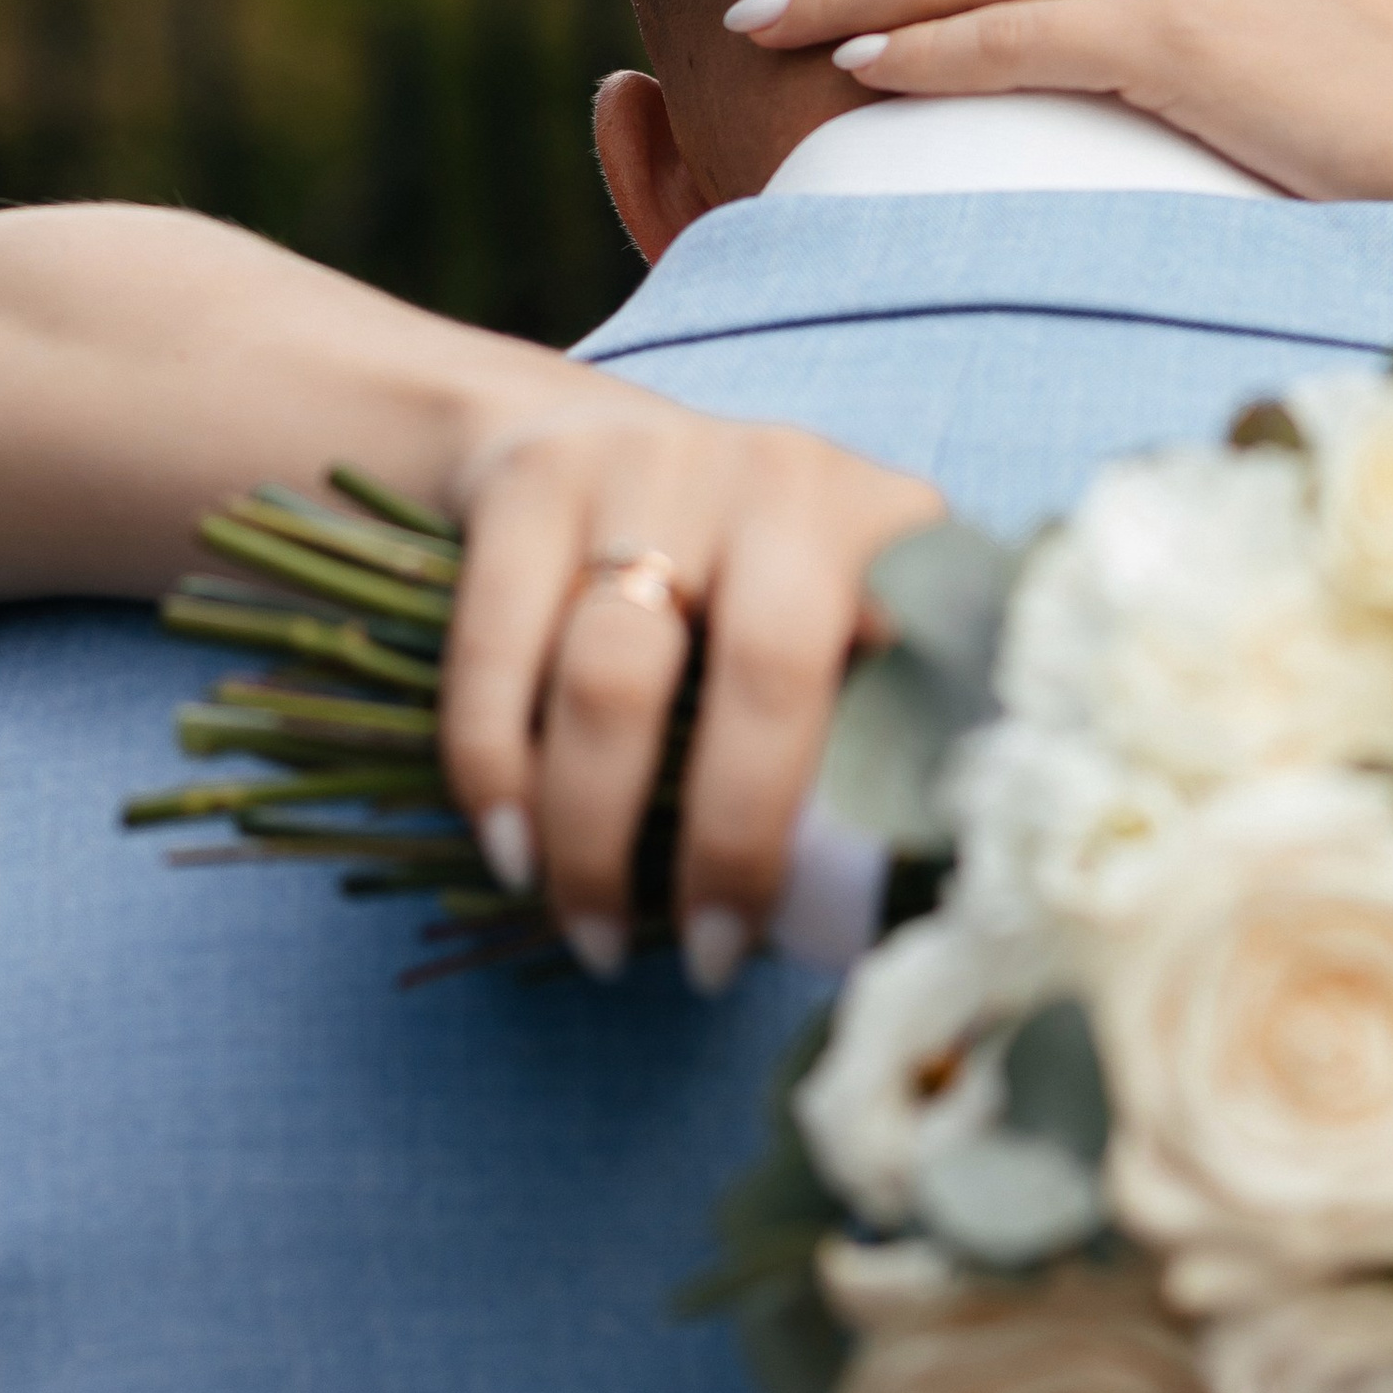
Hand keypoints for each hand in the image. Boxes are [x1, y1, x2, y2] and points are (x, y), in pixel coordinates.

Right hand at [434, 386, 939, 986]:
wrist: (574, 432)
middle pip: (763, 677)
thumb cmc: (730, 589)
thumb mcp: (828, 631)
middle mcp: (786, 478)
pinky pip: (499, 651)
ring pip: (612, 678)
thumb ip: (867, 734)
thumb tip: (866, 912)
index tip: (785, 936)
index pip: (898, 684)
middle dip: (723, 844)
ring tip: (590, 932)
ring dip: (591, 833)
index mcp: (891, 525)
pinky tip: (511, 852)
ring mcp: (656, 463)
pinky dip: (494, 770)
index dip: (861, 818)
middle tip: (697, 960)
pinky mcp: (535, 475)